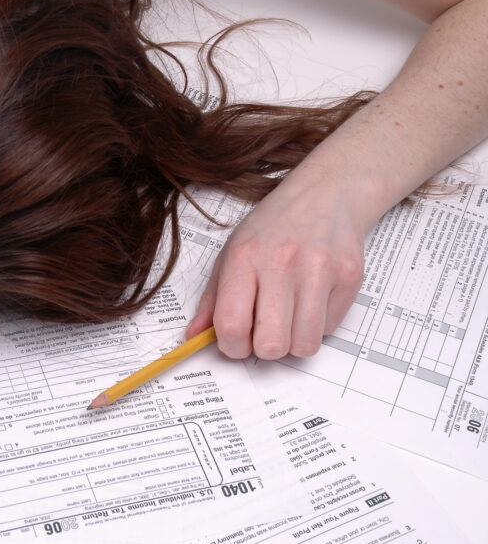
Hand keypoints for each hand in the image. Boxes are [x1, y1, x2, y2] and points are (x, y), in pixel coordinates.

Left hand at [185, 177, 366, 359]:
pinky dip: (317, 325)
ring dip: (294, 341)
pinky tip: (311, 299)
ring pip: (304, 345)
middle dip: (265, 348)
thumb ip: (212, 300)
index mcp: (244, 258)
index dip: (232, 347)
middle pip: (271, 344)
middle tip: (264, 330)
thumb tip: (194, 336)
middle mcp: (281, 263)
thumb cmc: (273, 227)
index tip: (237, 342)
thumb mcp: (231, 254)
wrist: (325, 195)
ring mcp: (319, 270)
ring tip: (289, 316)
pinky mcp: (349, 278)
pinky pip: (329, 330)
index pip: (231, 326)